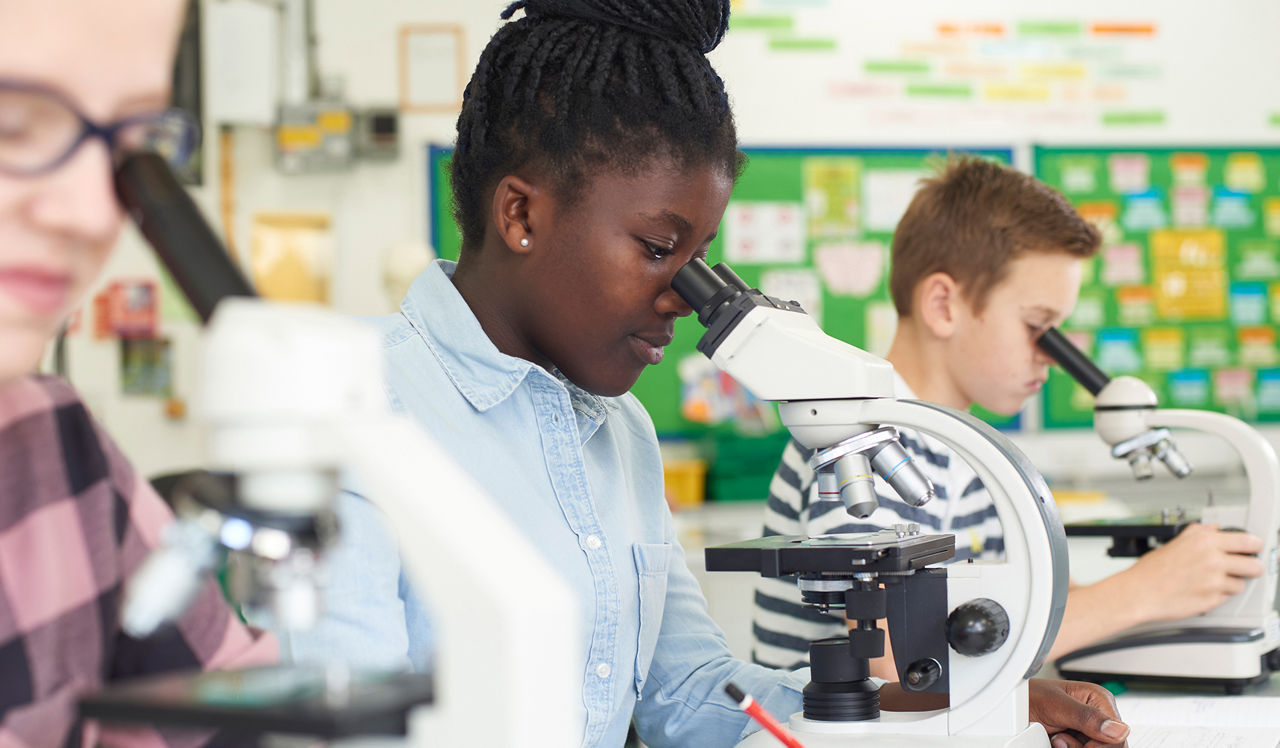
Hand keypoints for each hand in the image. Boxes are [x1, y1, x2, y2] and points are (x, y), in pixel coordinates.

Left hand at [1029, 679, 1128, 747]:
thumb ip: (1086, 716)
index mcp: (1099, 699)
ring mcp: (1089, 731)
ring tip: (1057, 739)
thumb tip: (1119, 730)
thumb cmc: (1029, 697)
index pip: (1118, 734)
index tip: (1082, 745)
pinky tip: (1056, 743)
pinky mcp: (1078, 742)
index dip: (1101, 745)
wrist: (1012, 706)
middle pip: (1111, 747)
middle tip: (1061, 739)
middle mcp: (1098, 716)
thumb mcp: (1056, 704)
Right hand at [1124, 523, 1263, 622]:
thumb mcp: (1174, 542)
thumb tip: (1212, 528)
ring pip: (1241, 584)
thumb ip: (1197, 533)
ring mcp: (1214, 582)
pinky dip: (1219, 595)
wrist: (1139, 593)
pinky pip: (1226, 598)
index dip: (1255, 545)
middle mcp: (1213, 560)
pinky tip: (1203, 590)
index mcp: (1204, 542)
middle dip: (1251, 568)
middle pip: (1254, 566)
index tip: (1255, 547)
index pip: (1248, 541)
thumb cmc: (1151, 571)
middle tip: (1246, 568)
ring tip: (1214, 581)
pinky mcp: (1213, 600)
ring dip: (1232, 584)